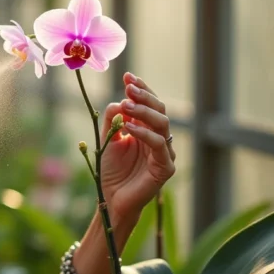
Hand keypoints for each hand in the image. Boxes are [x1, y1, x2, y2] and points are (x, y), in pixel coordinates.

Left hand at [100, 73, 176, 223]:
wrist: (111, 198)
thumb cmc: (111, 170)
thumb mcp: (107, 139)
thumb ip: (112, 120)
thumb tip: (119, 101)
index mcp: (147, 129)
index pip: (149, 104)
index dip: (140, 89)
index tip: (127, 75)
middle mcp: (159, 138)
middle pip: (159, 110)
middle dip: (144, 96)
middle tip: (128, 87)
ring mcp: (165, 152)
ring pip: (162, 124)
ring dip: (144, 112)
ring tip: (126, 106)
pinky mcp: (166, 167)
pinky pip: (159, 146)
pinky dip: (145, 134)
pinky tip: (130, 128)